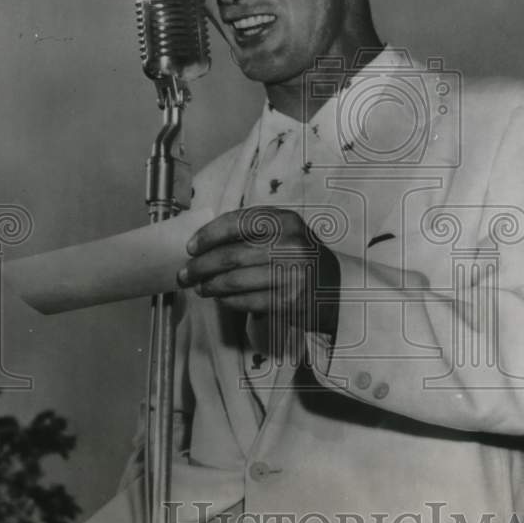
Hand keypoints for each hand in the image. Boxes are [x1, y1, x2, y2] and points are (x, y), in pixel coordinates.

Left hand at [177, 207, 340, 337]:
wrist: (338, 290)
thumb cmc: (300, 260)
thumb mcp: (284, 234)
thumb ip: (251, 232)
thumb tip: (203, 244)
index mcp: (286, 221)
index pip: (237, 222)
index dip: (208, 235)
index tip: (191, 247)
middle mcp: (291, 244)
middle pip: (230, 255)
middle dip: (200, 266)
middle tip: (185, 274)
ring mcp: (291, 274)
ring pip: (234, 281)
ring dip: (210, 286)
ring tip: (200, 288)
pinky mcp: (289, 301)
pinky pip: (246, 301)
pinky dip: (228, 301)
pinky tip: (221, 299)